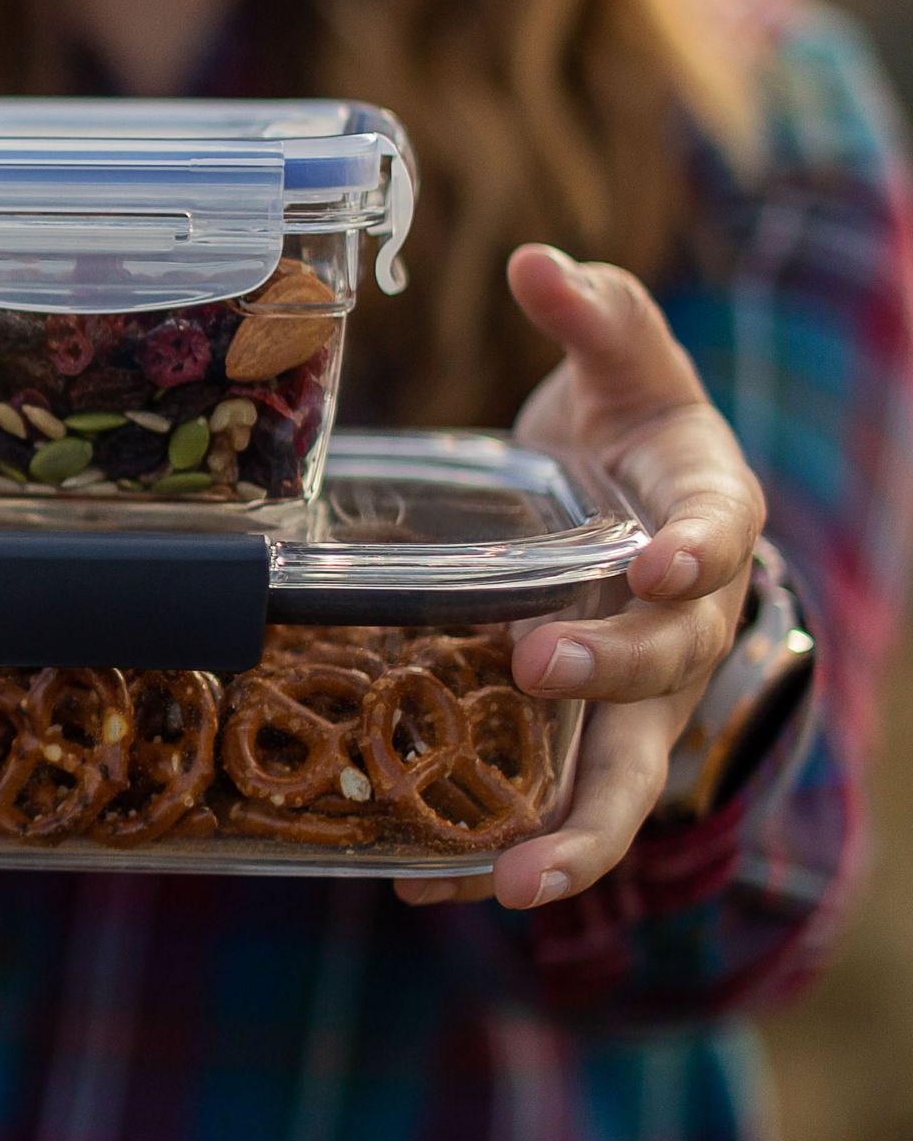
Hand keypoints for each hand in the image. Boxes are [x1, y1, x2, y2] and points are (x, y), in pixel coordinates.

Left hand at [397, 245, 763, 912]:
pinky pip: (548, 805)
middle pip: (665, 667)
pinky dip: (492, 845)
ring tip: (513, 880)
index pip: (717, 534)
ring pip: (621, 778)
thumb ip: (595, 316)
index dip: (693, 550)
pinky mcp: (577, 740)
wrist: (634, 509)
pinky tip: (424, 879)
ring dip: (572, 831)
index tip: (659, 559)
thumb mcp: (622, 366)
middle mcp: (683, 625)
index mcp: (703, 519)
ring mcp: (635, 698)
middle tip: (540, 663)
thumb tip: (537, 260)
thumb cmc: (630, 432)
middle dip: (609, 669)